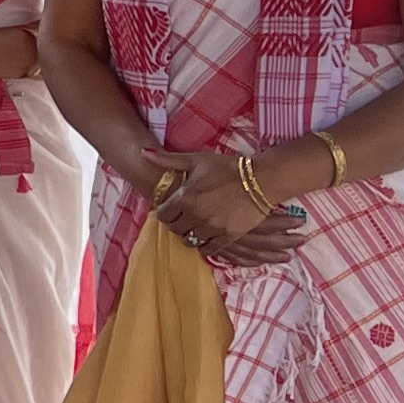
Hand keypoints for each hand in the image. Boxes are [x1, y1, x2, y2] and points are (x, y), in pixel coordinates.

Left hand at [146, 148, 292, 263]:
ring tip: (196, 226)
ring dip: (190, 234)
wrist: (261, 179)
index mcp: (185, 197)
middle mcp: (195, 215)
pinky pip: (209, 249)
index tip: (171, 209)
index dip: (165, 212)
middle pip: (175, 229)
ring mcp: (212, 227)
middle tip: (183, 217)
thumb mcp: (196, 160)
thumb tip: (142, 153)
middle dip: (176, 223)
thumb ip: (167, 160)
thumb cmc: (227, 167)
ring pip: (190, 240)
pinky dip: (205, 244)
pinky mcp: (228, 236)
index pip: (162, 215)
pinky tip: (207, 236)